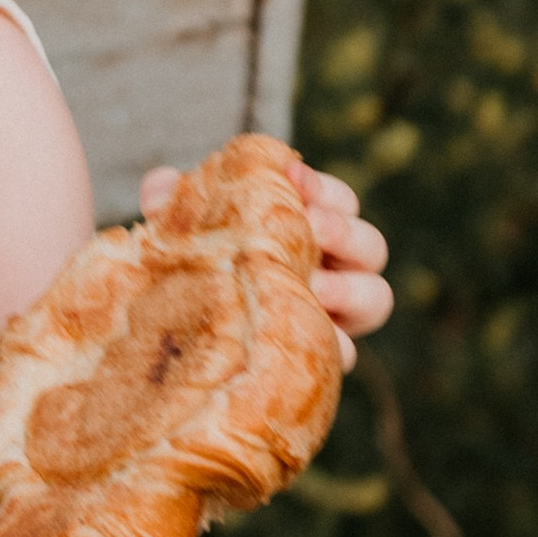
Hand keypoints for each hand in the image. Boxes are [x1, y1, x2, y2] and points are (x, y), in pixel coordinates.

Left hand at [138, 150, 393, 368]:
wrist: (176, 348)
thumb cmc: (189, 271)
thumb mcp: (177, 235)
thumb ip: (171, 205)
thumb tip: (161, 183)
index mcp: (308, 232)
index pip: (338, 200)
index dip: (322, 188)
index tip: (292, 176)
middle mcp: (332, 272)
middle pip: (369, 245)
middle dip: (344, 231)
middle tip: (312, 227)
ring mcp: (333, 318)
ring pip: (375, 297)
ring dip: (351, 287)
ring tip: (315, 286)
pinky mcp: (321, 360)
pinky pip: (347, 352)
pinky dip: (334, 342)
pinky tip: (309, 337)